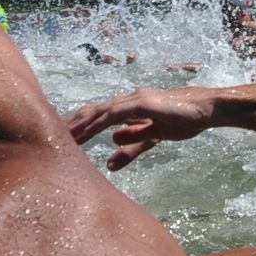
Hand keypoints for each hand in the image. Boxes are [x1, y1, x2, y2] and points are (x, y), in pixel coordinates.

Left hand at [66, 88, 215, 170]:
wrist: (206, 109)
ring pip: (97, 112)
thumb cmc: (184, 119)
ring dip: (78, 125)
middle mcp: (127, 101)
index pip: (97, 115)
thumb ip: (132, 144)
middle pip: (91, 111)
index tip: (62, 137)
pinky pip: (113, 115)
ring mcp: (133, 100)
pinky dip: (96, 124)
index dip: (79, 125)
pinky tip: (85, 133)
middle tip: (49, 136)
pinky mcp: (141, 104)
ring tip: (61, 137)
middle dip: (71, 124)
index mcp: (129, 108)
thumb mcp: (153, 137)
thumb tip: (110, 154)